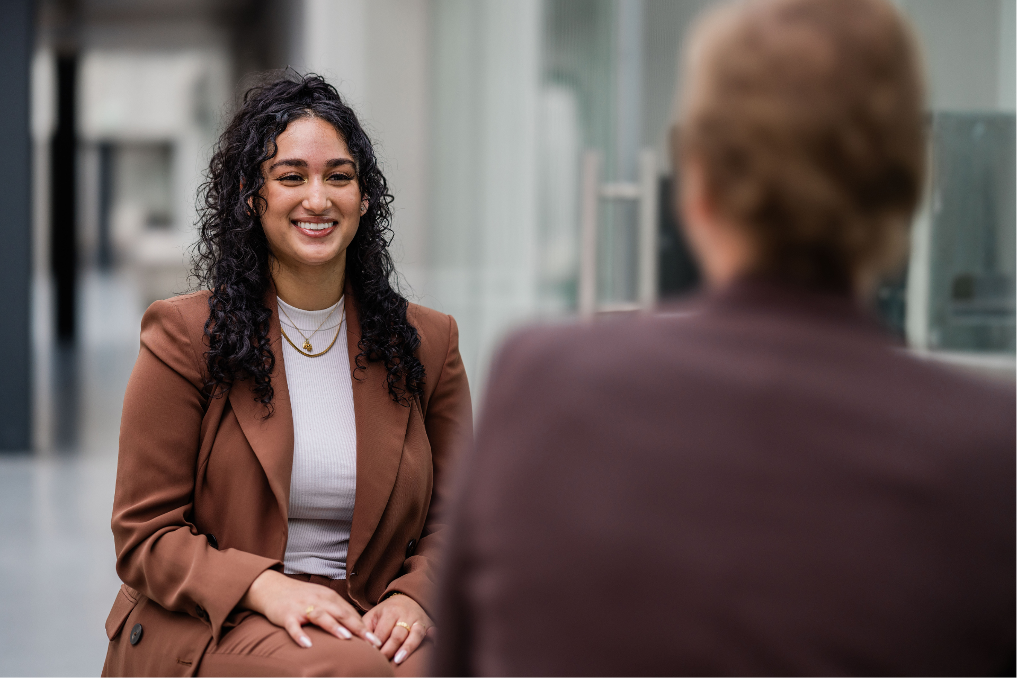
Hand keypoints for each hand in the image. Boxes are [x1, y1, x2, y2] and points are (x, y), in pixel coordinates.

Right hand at [240, 570, 381, 649]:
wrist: (272, 588)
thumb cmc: (301, 597)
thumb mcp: (321, 600)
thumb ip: (337, 612)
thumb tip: (358, 629)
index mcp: (329, 597)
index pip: (350, 613)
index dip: (364, 627)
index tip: (377, 640)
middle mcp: (318, 600)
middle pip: (341, 613)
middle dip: (358, 628)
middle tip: (371, 642)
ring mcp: (302, 607)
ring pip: (321, 616)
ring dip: (334, 627)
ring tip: (346, 638)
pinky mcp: (287, 615)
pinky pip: (294, 626)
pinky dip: (300, 635)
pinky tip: (307, 645)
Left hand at [362, 593, 434, 664]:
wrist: (406, 598)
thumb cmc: (386, 612)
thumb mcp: (373, 615)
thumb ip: (365, 629)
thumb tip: (362, 646)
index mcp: (390, 611)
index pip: (382, 631)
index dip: (376, 644)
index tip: (371, 655)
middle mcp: (406, 614)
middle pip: (398, 634)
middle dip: (389, 650)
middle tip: (382, 661)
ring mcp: (419, 619)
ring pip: (415, 634)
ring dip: (407, 647)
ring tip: (399, 659)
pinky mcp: (429, 624)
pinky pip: (433, 630)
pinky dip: (434, 636)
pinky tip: (433, 643)